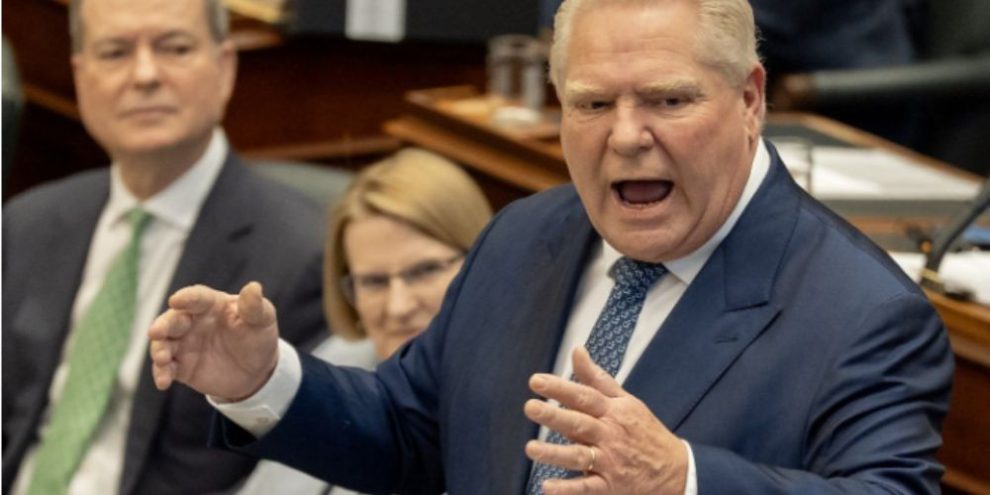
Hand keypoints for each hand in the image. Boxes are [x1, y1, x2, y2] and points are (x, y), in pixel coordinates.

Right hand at [148, 282, 279, 400]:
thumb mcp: (263, 320)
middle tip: (156, 332)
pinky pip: (166, 368)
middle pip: (173, 320)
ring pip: (164, 343)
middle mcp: (193, 322)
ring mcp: (185, 344)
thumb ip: (254, 307)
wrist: (256, 371)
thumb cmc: (258, 336)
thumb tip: (254, 287)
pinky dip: (161, 373)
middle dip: (163, 325)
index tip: (176, 300)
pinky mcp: (181, 366)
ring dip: (159, 350)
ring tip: (162, 359)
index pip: (197, 297)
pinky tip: (163, 382)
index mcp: (212, 304)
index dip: (186, 298)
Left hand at [524, 347, 687, 494]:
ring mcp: (610, 462)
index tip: (536, 381)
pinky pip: (587, 488)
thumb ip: (597, 378)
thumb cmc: (645, 431)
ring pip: (580, 456)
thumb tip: (577, 350)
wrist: (676, 470)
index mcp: (613, 412)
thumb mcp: (626, 401)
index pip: (585, 396)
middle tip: (530, 407)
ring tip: (531, 449)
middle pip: (580, 424)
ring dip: (555, 454)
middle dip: (555, 416)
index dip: (561, 388)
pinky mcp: (610, 487)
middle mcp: (610, 435)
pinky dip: (568, 489)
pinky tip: (547, 487)